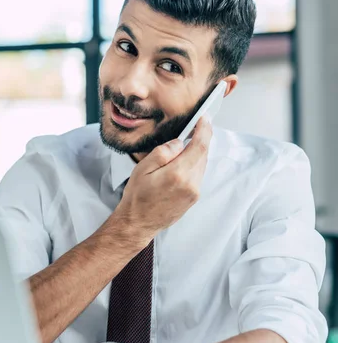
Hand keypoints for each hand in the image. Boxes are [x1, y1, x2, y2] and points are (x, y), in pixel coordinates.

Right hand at [115, 117, 212, 243]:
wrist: (138, 223)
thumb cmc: (137, 197)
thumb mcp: (142, 169)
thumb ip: (163, 152)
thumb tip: (179, 142)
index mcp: (178, 174)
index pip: (200, 146)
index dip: (205, 129)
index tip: (204, 118)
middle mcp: (191, 184)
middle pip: (203, 154)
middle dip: (200, 140)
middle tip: (194, 127)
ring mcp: (194, 193)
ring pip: (202, 165)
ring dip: (196, 153)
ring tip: (184, 147)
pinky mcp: (193, 198)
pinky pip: (198, 176)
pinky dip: (193, 165)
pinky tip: (182, 164)